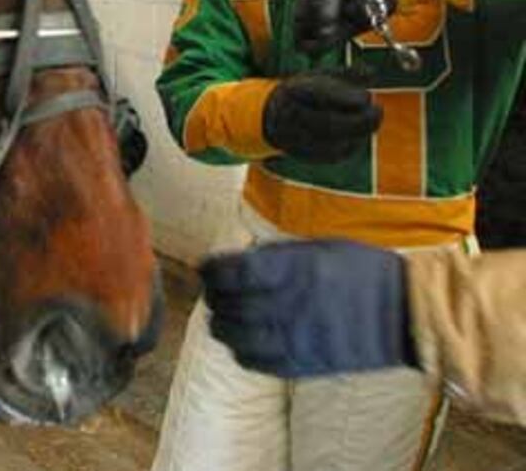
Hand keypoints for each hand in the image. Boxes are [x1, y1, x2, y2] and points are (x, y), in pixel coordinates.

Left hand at [199, 240, 416, 377]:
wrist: (407, 314)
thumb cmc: (365, 270)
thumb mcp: (321, 248)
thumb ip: (279, 256)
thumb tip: (242, 260)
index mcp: (294, 269)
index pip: (232, 272)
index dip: (211, 270)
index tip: (204, 266)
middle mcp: (289, 304)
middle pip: (229, 305)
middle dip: (213, 297)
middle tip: (212, 290)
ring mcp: (297, 338)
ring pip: (237, 338)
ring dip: (222, 326)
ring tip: (221, 317)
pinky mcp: (306, 364)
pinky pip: (259, 363)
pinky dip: (242, 353)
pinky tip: (241, 343)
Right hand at [263, 70, 381, 162]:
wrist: (273, 118)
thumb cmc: (304, 92)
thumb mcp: (320, 76)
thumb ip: (347, 74)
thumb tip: (372, 72)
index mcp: (293, 91)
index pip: (319, 95)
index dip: (345, 97)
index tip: (368, 97)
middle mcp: (291, 116)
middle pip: (328, 123)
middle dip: (358, 120)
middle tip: (378, 111)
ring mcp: (297, 138)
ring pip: (334, 142)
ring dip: (358, 133)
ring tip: (371, 121)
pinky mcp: (307, 156)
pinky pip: (334, 154)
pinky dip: (352, 145)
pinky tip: (359, 135)